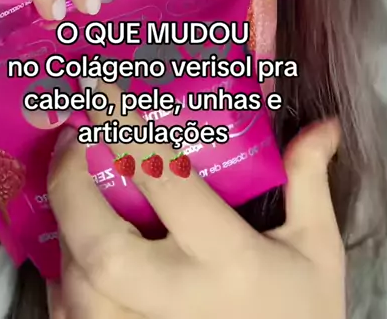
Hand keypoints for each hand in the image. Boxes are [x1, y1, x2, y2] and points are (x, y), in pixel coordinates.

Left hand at [48, 84, 344, 318]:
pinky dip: (65, 279)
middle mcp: (176, 301)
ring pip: (78, 287)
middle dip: (71, 185)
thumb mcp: (316, 250)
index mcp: (227, 260)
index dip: (125, 129)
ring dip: (66, 229)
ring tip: (73, 185)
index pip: (166, 181)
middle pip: (100, 246)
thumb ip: (307, 182)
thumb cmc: (301, 316)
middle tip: (73, 137)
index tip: (98, 90)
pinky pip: (71, 318)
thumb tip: (321, 125)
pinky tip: (75, 245)